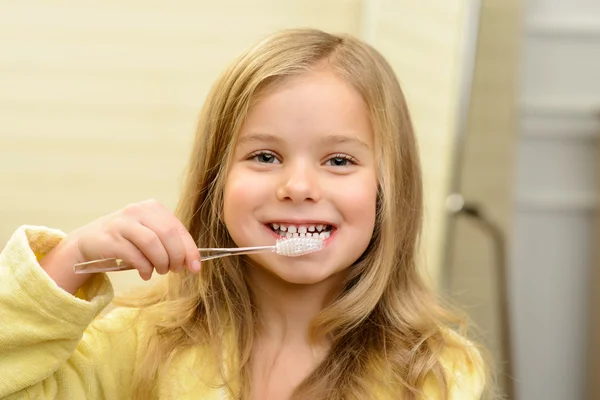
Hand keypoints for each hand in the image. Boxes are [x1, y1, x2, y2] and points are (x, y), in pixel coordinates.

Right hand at [40, 199, 200, 293]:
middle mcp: (138, 210)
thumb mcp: (150, 236)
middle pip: (168, 234)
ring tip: (159, 271)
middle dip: (176, 256)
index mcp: (152, 207)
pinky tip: (145, 273)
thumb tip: (194, 262)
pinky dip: (144, 267)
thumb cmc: (126, 241)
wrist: (88, 242)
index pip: (178, 228)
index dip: (190, 249)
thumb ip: (170, 244)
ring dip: (161, 262)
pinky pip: (134, 255)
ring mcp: (122, 222)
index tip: (196, 267)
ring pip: (152, 243)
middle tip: (175, 270)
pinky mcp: (110, 238)